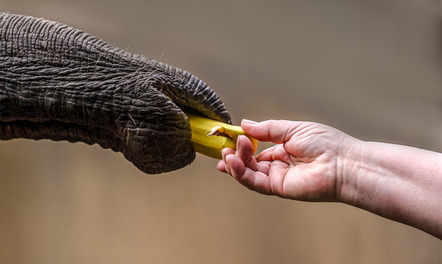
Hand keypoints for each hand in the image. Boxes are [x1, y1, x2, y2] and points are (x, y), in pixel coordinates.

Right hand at [217, 120, 357, 201]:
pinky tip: (233, 161)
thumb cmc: (326, 144)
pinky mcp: (278, 188)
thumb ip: (267, 129)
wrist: (343, 162)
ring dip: (234, 163)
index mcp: (283, 150)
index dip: (241, 145)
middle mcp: (279, 165)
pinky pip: (254, 182)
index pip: (256, 149)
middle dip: (235, 154)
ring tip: (228, 153)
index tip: (228, 138)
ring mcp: (278, 177)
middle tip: (226, 146)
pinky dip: (241, 173)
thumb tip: (244, 124)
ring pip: (248, 173)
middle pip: (249, 162)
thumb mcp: (292, 129)